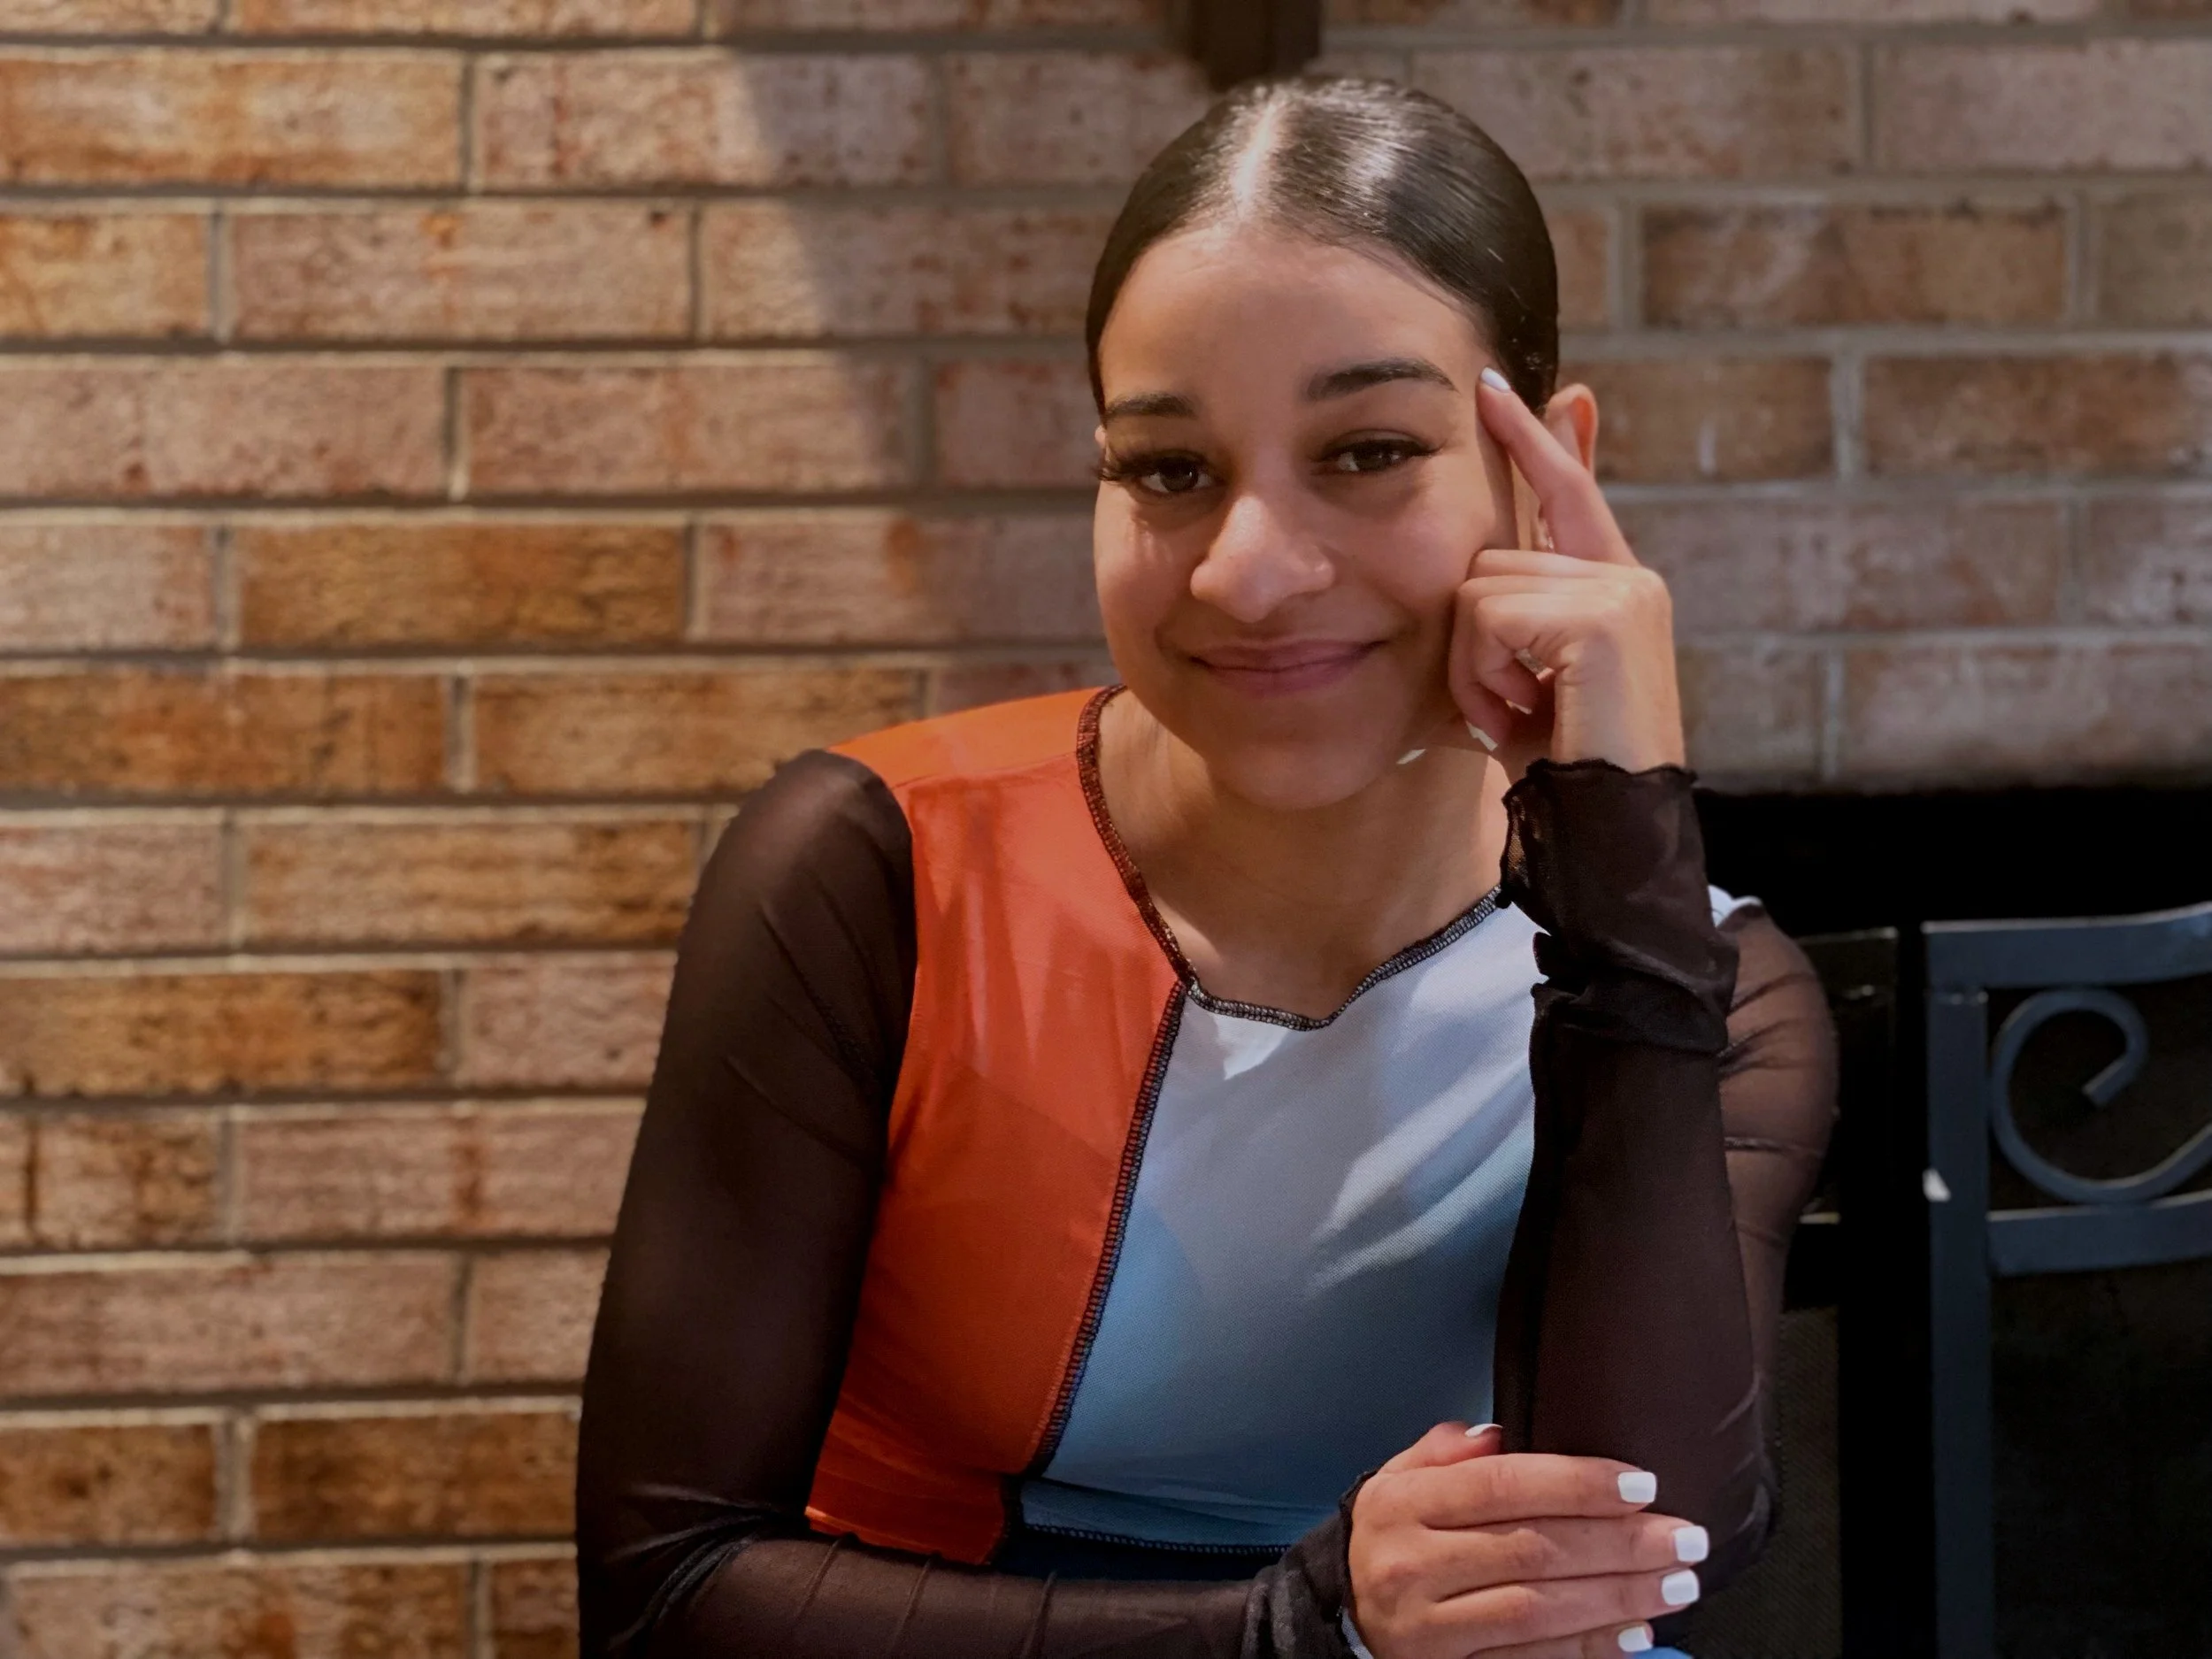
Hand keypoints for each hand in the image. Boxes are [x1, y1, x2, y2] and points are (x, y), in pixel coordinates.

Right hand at [1346, 1422, 1708, 1658]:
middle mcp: (1411, 1566)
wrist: (1341, 1622)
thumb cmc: (1390, 1542)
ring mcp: (1430, 1630)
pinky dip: (1590, 1648)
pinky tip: (1636, 1631)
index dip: (1576, 1483)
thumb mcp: (1397, 1481)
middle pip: (1531, 1549)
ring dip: (1618, 1596)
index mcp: (1401, 1505)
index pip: (1499, 1485)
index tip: (1640, 1483)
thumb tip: (1504, 1432)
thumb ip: (1447, 1454)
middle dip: (1618, 1543)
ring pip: (1539, 1610)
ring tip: (1678, 1582)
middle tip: (1683, 1536)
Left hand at [1438, 370, 1684, 780]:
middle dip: (1471, 643)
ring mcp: (1621, 591)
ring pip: (1478, 589)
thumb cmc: (1564, 771)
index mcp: (1617, 586)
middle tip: (1510, 708)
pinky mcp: (1602, 617)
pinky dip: (1484, 677)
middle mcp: (1628, 576)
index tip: (1502, 386)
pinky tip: (1524, 716)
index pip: (1571, 492)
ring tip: (1521, 716)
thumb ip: (1507, 624)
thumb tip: (1472, 579)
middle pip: (1488, 558)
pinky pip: (1487, 618)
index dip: (1537, 439)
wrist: (1612, 834)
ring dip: (1474, 667)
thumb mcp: (1525, 684)